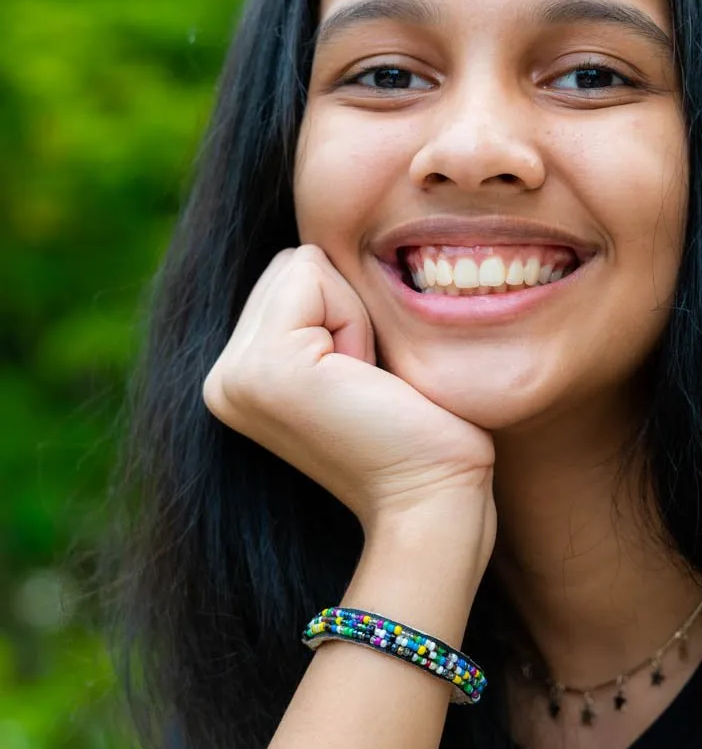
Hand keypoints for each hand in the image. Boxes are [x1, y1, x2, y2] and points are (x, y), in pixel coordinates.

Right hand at [203, 245, 496, 532]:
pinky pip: (313, 275)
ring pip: (302, 264)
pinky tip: (364, 382)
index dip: (346, 311)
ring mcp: (233, 376)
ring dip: (352, 314)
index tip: (364, 381)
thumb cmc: (419, 430)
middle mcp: (220, 378)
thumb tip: (320, 249)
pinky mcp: (264, 369)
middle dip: (345, 307)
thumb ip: (320, 313)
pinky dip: (355, 319)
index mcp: (238, 377)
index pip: (290, 275)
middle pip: (292, 263)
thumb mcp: (355, 360)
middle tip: (367, 384)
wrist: (433, 499)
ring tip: (365, 385)